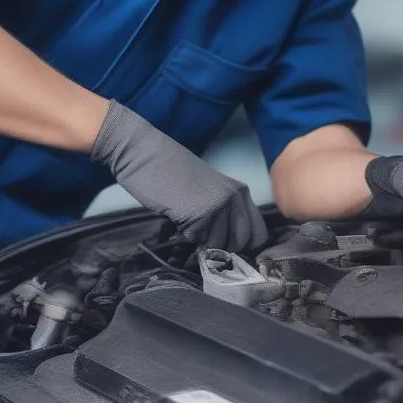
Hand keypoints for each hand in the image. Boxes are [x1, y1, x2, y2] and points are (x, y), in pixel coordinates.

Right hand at [91, 101, 267, 252]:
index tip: (224, 245)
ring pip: (218, 245)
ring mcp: (220, 206)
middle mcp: (235, 198)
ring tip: (186, 218)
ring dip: (200, 240)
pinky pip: (197, 240)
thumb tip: (228, 247)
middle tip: (201, 234)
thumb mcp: (207, 190)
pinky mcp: (201, 214)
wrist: (144, 154)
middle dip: (221, 247)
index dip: (242, 245)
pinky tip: (177, 215)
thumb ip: (223, 213)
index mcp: (240, 191)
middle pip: (241, 243)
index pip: (258, 234)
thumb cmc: (170, 172)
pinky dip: (185, 234)